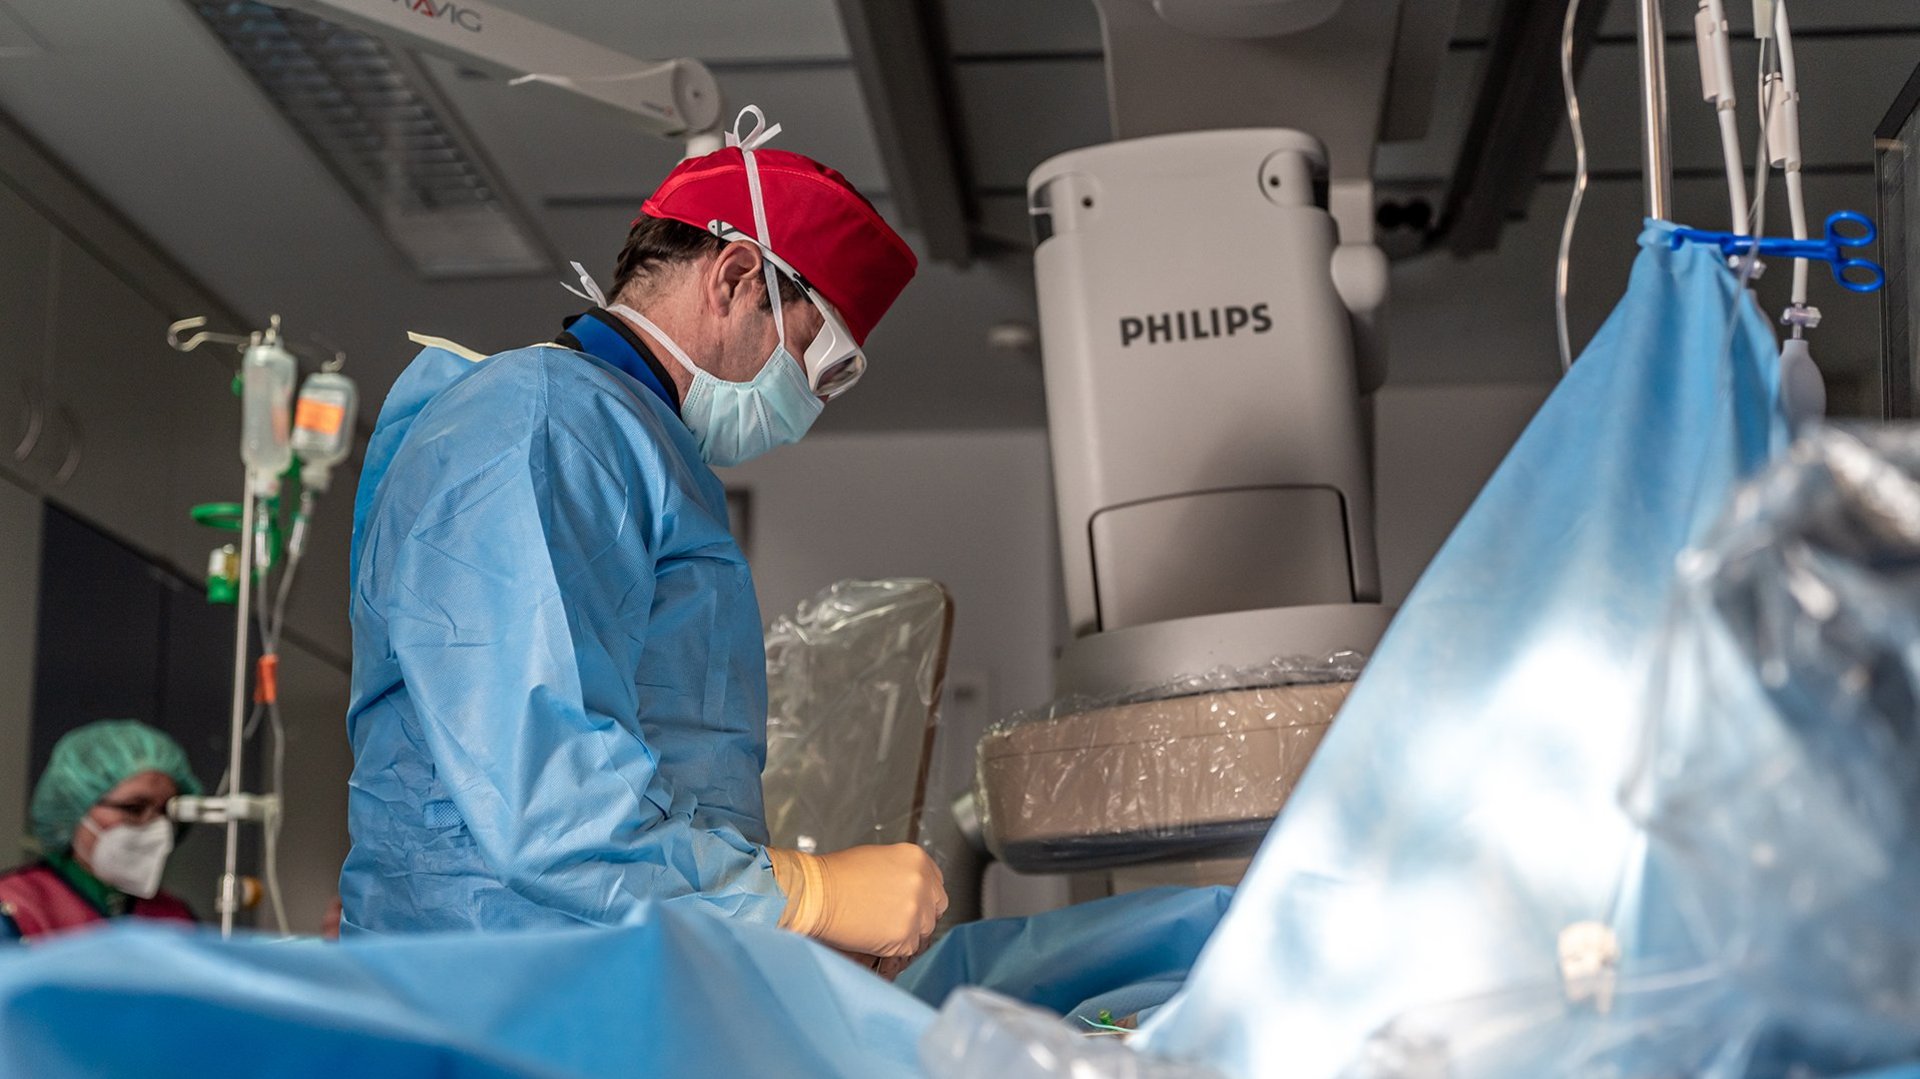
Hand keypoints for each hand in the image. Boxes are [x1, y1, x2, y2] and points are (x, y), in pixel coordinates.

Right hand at [769, 843, 946, 957]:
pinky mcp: (904, 937)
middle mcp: (922, 883)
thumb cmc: (836, 875)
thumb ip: (903, 872)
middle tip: (896, 918)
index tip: (913, 902)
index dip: (924, 895)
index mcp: (917, 859)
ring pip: (924, 930)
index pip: (936, 882)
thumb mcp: (879, 858)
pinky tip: (875, 936)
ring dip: (908, 932)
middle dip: (920, 914)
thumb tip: (910, 889)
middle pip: (936, 907)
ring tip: (880, 927)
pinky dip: (895, 947)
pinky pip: (908, 947)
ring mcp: (916, 911)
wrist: (817, 894)